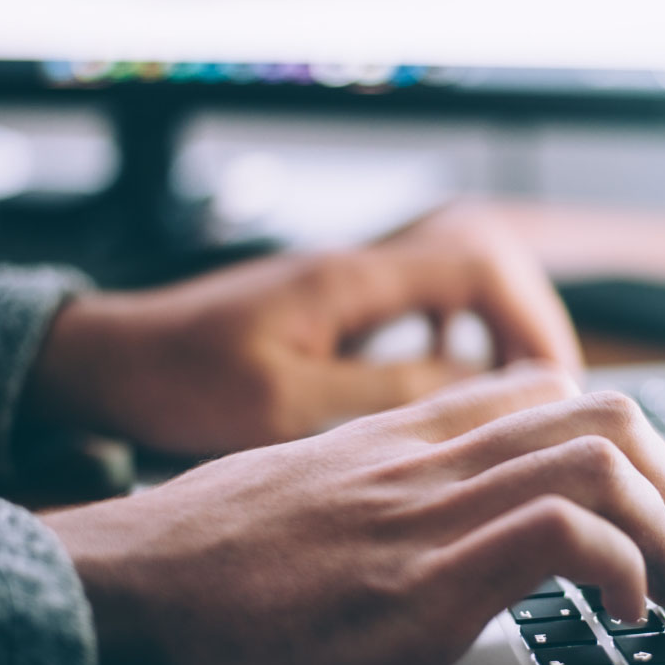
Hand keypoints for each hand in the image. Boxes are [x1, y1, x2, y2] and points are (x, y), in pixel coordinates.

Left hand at [26, 205, 581, 455]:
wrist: (113, 360)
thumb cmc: (181, 379)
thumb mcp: (283, 403)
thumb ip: (381, 392)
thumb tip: (470, 385)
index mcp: (352, 279)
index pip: (478, 264)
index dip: (529, 317)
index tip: (551, 380)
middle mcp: (360, 268)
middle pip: (484, 261)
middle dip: (528, 320)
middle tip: (549, 389)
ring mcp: (351, 284)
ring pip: (460, 281)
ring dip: (498, 328)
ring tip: (517, 391)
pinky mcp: (339, 307)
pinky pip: (426, 306)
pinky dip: (460, 337)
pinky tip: (458, 381)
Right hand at [43, 363, 664, 664]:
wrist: (127, 588)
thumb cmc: (214, 548)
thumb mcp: (316, 483)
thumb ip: (393, 476)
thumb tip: (452, 499)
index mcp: (413, 432)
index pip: (554, 390)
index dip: (627, 439)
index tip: (644, 500)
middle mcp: (437, 457)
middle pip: (607, 414)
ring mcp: (434, 513)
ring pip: (603, 460)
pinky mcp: (424, 583)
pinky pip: (564, 535)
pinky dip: (624, 570)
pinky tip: (624, 615)